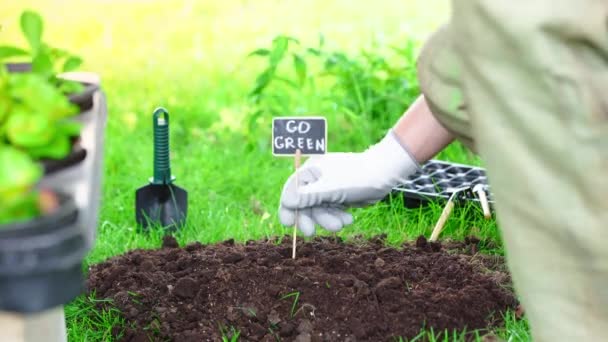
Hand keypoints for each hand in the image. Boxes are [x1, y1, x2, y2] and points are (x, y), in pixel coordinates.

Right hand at [278, 129, 419, 235]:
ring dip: (327, 219)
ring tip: (342, 223)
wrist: (385, 174)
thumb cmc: (357, 177)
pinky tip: (349, 218)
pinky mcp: (337, 196)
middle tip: (311, 233)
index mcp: (310, 170)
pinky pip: (330, 211)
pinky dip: (337, 216)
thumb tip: (287, 202)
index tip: (288, 223)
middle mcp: (316, 178)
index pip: (291, 190)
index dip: (288, 207)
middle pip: (303, 203)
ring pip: (318, 210)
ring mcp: (326, 188)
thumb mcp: (331, 188)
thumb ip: (308, 196)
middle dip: (310, 218)